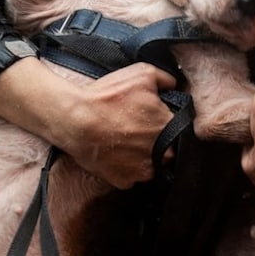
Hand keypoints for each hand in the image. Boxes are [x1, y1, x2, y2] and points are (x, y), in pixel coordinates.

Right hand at [54, 63, 178, 188]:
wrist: (75, 120)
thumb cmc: (107, 97)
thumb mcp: (143, 73)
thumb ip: (166, 80)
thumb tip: (174, 86)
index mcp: (170, 128)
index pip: (179, 128)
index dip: (164, 121)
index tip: (150, 118)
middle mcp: (162, 154)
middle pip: (167, 149)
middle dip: (156, 140)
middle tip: (135, 129)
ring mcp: (143, 171)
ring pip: (150, 165)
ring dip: (142, 155)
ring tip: (123, 141)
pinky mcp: (125, 181)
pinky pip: (131, 176)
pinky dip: (125, 166)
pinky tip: (115, 153)